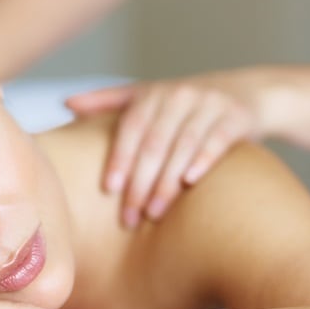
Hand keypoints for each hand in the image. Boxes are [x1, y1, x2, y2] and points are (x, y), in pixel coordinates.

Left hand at [66, 73, 268, 227]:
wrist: (245, 91)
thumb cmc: (183, 103)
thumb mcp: (147, 95)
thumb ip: (107, 101)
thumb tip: (64, 103)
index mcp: (153, 93)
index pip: (131, 127)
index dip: (119, 157)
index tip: (108, 189)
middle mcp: (179, 95)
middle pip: (154, 142)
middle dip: (140, 182)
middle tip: (129, 217)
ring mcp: (209, 104)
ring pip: (183, 145)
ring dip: (167, 181)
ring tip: (154, 213)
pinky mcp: (234, 117)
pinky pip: (216, 140)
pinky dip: (203, 159)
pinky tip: (190, 181)